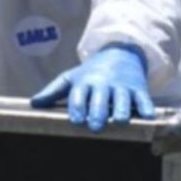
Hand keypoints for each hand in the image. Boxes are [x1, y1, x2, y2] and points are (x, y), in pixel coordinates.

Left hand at [30, 44, 154, 131]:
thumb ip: (53, 91)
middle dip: (98, 112)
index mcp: (86, 82)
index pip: (79, 96)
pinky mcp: (139, 89)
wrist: (120, 53)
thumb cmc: (91, 73)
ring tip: (119, 121)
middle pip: (100, 100)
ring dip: (121, 110)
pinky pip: (144, 99)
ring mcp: (123, 86)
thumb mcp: (72, 78)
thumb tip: (33, 103)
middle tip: (95, 126)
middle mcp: (104, 84)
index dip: (78, 108)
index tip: (76, 121)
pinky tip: (147, 117)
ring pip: (123, 100)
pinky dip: (146, 108)